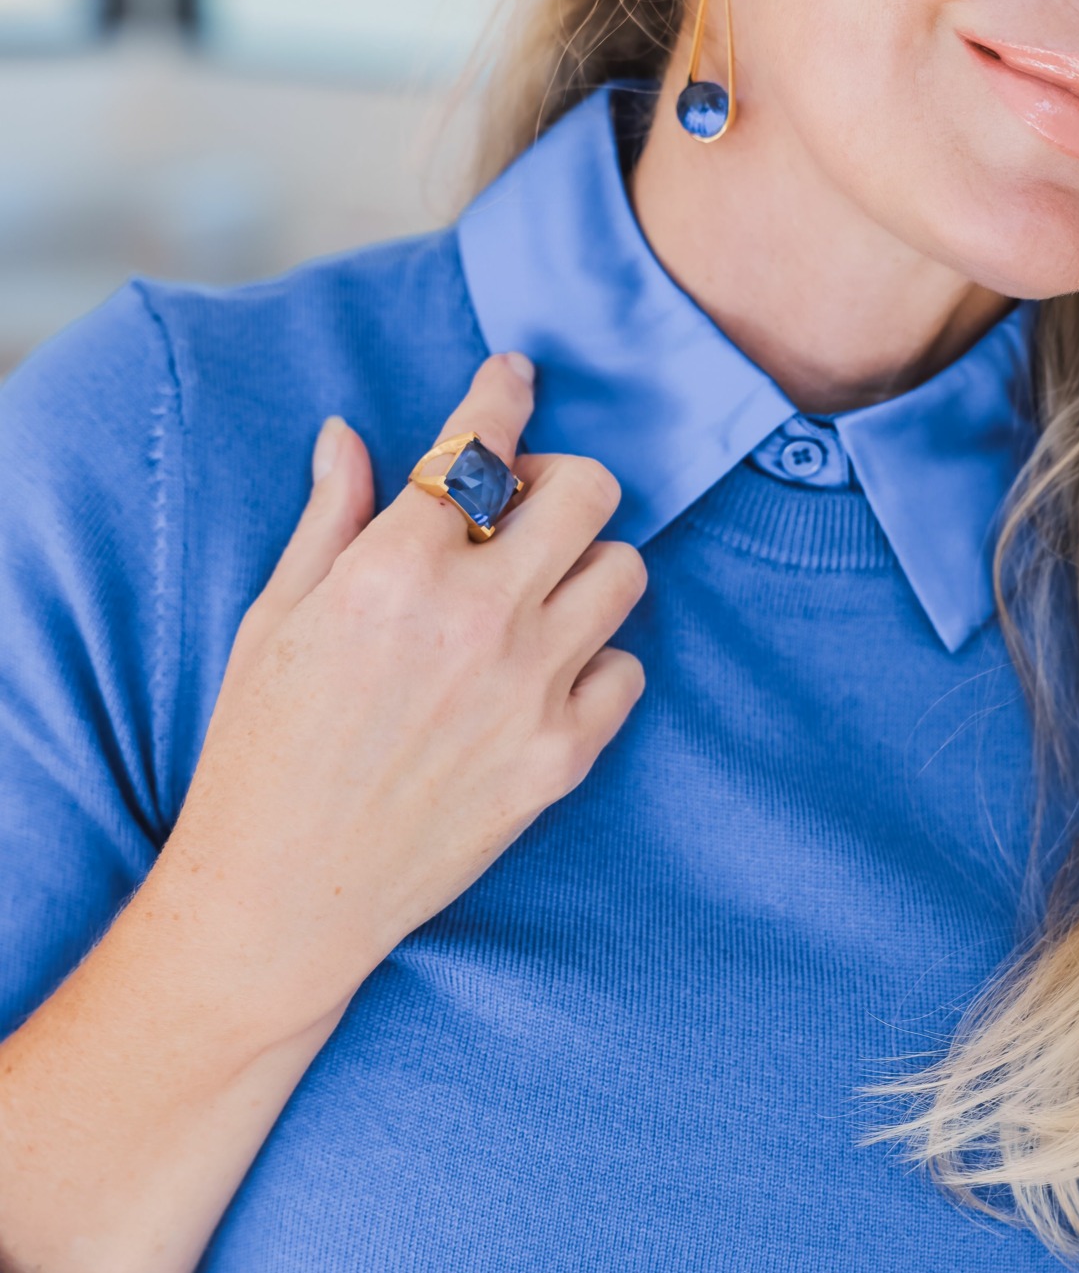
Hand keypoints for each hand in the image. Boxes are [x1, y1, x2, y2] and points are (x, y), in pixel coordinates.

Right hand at [156, 352, 647, 1037]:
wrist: (282, 896)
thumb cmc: (260, 751)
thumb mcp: (274, 619)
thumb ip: (330, 519)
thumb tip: (350, 437)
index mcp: (393, 569)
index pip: (478, 442)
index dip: (502, 391)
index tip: (512, 376)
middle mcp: (476, 619)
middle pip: (589, 492)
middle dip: (556, 482)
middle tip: (518, 509)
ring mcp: (529, 691)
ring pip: (624, 573)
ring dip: (584, 565)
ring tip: (533, 593)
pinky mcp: (559, 759)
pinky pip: (625, 671)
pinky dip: (593, 661)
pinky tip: (539, 675)